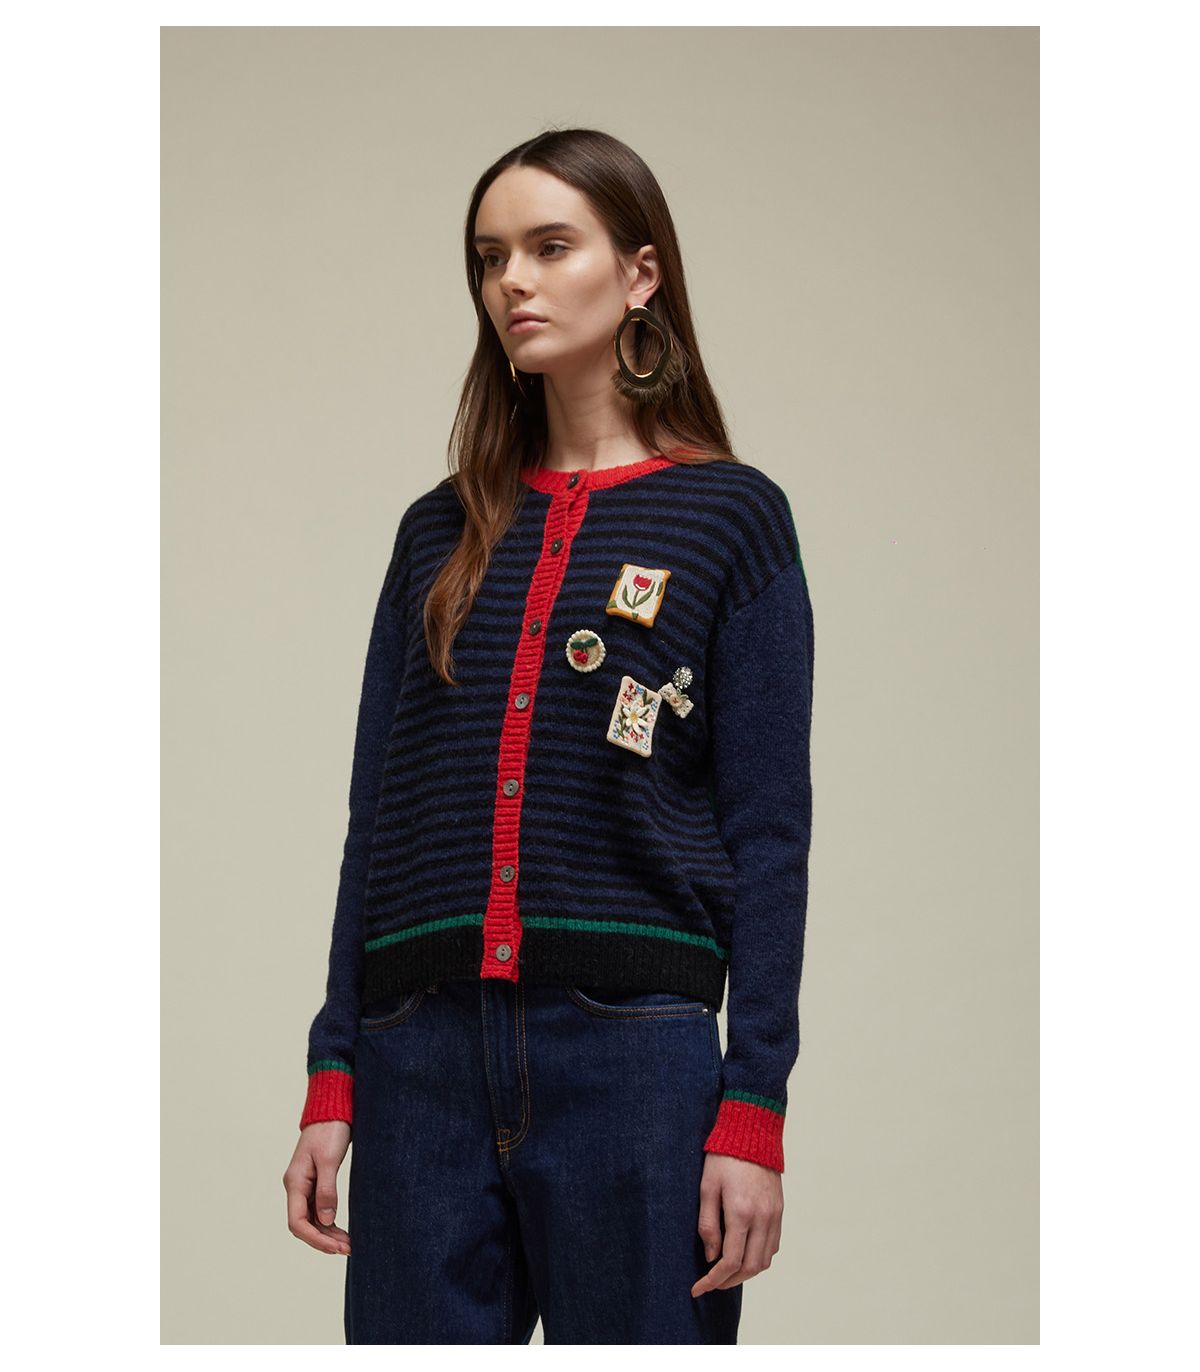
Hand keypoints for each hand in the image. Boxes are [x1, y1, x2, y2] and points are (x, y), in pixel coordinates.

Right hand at [283, 1121, 352, 1254]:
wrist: (332, 1108)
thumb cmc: (330, 1130)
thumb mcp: (329, 1159)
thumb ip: (327, 1190)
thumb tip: (327, 1221)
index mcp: (295, 1182)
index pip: (298, 1222)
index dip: (316, 1239)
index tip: (336, 1248)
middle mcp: (296, 1187)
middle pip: (304, 1225)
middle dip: (324, 1240)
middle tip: (348, 1249)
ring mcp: (305, 1185)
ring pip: (312, 1219)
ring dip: (328, 1234)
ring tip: (349, 1244)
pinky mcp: (315, 1181)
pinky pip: (319, 1209)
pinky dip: (329, 1222)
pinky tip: (342, 1230)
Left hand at [691, 1151, 782, 1295]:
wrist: (752, 1133)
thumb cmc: (723, 1158)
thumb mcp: (707, 1187)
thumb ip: (708, 1225)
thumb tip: (711, 1256)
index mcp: (741, 1213)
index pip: (730, 1262)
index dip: (713, 1280)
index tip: (697, 1288)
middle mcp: (762, 1218)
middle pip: (750, 1268)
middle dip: (728, 1282)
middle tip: (710, 1283)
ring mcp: (774, 1215)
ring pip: (764, 1261)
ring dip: (745, 1273)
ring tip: (726, 1273)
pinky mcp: (779, 1211)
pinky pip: (773, 1246)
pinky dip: (759, 1258)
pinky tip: (743, 1255)